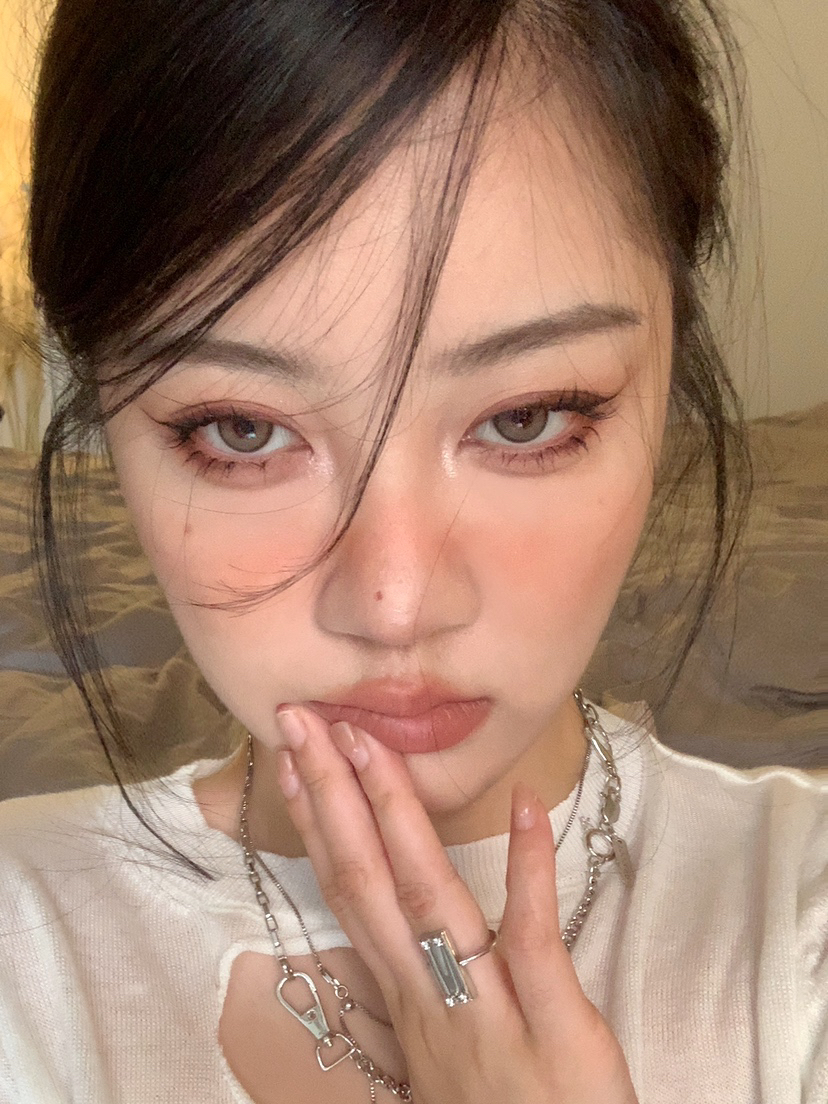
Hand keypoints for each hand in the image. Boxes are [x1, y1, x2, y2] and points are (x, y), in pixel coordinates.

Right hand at [273, 704, 638, 1103]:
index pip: (349, 894)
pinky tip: (525, 804)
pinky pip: (533, 935)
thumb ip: (425, 982)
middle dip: (330, 796)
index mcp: (407, 997)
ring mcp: (487, 1008)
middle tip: (303, 722)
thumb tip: (406, 921)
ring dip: (395, 813)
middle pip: (366, 882)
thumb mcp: (444, 1050)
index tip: (294, 761)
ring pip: (426, 898)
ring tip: (371, 743)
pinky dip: (527, 866)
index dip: (318, 823)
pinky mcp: (553, 1024)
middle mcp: (429, 997)